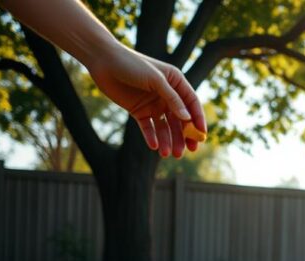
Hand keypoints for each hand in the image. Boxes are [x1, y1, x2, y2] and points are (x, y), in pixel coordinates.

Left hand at [86, 47, 205, 157]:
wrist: (102, 60)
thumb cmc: (131, 64)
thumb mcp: (155, 80)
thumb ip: (172, 99)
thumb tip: (188, 119)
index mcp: (176, 83)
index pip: (192, 104)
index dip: (198, 119)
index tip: (201, 135)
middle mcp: (167, 95)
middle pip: (180, 120)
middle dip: (184, 136)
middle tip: (188, 151)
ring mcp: (153, 104)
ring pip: (165, 127)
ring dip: (168, 140)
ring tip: (168, 154)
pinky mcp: (139, 111)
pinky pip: (148, 127)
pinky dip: (151, 137)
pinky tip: (154, 146)